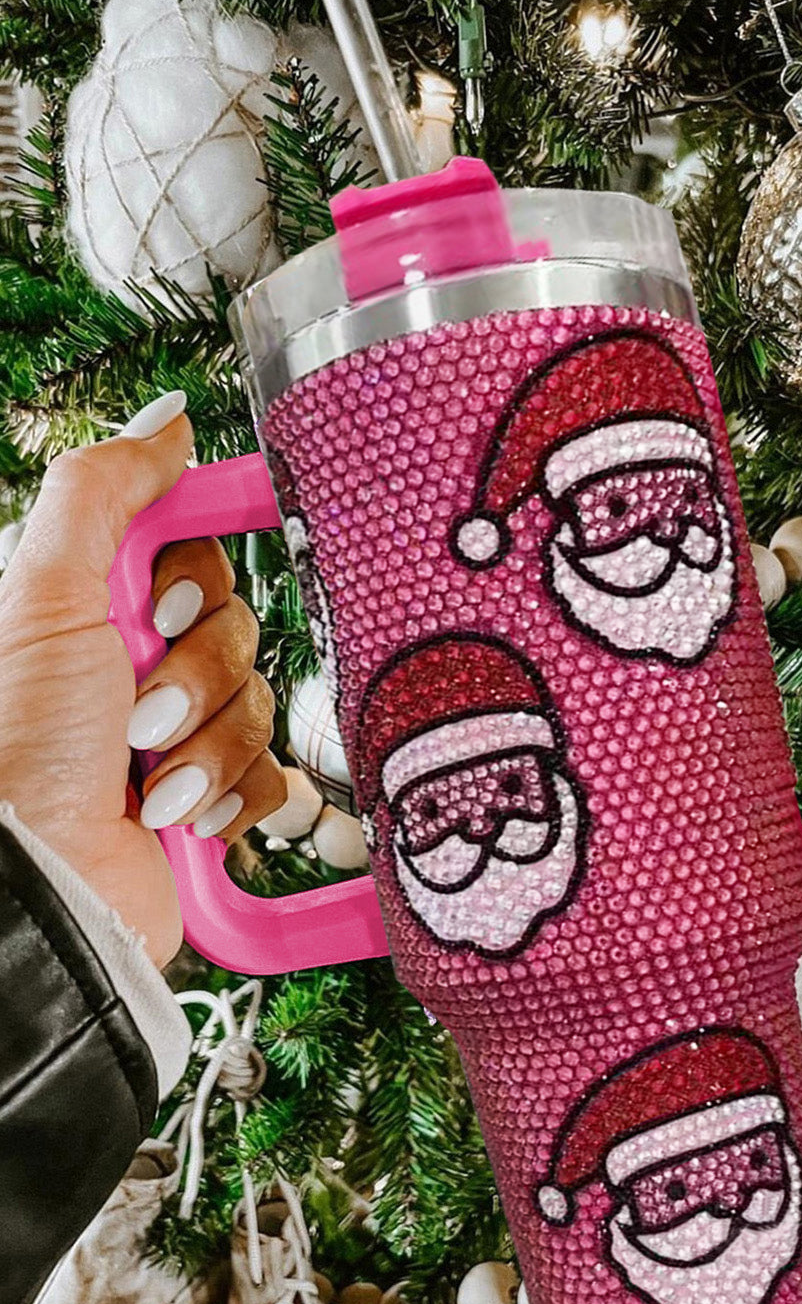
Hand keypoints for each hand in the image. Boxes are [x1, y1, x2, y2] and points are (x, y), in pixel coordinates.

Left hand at [0, 393, 284, 967]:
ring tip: (146, 776)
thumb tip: (168, 421)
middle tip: (133, 710)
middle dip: (193, 676)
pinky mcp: (211, 797)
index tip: (168, 606)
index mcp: (96, 610)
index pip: (192, 554)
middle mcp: (139, 667)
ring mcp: (178, 735)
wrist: (38, 882)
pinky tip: (180, 814)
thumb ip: (104, 491)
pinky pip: (274, 773)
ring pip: (258, 701)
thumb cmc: (18, 746)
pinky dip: (231, 794)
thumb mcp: (44, 594)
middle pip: (236, 627)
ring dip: (206, 745)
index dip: (192, 578)